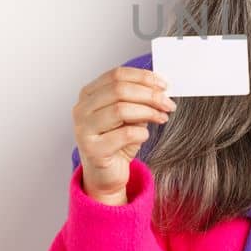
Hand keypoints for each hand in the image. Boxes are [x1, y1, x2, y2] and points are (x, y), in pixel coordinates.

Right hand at [72, 66, 175, 204]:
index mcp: (89, 94)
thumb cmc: (117, 142)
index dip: (143, 77)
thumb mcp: (129, 116)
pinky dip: (141, 133)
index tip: (164, 85)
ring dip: (148, 112)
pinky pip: (124, 134)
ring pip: (120, 109)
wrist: (106, 174)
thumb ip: (138, 100)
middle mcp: (82, 109)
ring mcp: (84, 129)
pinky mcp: (93, 150)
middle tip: (168, 103)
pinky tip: (144, 136)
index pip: (117, 75)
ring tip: (162, 118)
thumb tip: (160, 88)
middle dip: (150, 95)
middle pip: (119, 90)